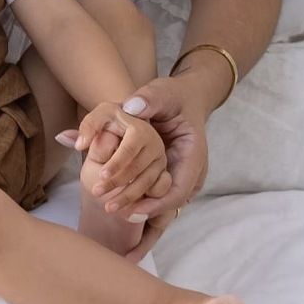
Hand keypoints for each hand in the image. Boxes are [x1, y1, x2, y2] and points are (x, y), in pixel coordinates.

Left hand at [71, 103, 169, 213]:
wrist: (129, 128)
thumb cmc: (111, 121)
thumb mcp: (101, 117)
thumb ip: (88, 126)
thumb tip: (79, 144)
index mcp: (140, 129)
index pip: (129, 149)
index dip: (116, 164)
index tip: (101, 175)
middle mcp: (155, 144)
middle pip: (137, 169)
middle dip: (117, 184)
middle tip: (96, 193)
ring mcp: (161, 160)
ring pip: (147, 183)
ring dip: (127, 198)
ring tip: (108, 208)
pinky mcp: (164, 172)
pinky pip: (158, 192)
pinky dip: (144, 204)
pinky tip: (129, 213)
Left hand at [116, 76, 210, 255]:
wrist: (183, 99)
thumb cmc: (174, 97)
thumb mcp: (164, 93)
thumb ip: (150, 99)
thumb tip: (132, 107)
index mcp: (194, 155)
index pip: (178, 190)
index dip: (156, 203)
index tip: (132, 209)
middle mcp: (189, 172)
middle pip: (166, 202)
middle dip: (139, 209)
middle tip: (110, 209)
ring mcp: (178, 176)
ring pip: (160, 203)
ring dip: (136, 209)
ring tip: (109, 210)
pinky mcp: (166, 176)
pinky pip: (154, 196)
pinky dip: (137, 203)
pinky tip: (116, 207)